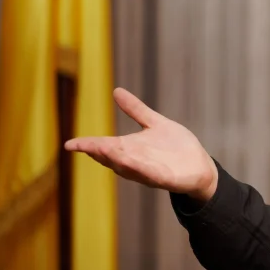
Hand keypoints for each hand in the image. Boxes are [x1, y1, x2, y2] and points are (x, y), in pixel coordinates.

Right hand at [64, 87, 218, 201]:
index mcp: (130, 148)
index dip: (87, 145)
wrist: (200, 166)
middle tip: (85, 146)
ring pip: (128, 168)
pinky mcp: (166, 179)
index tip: (69, 144)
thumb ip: (136, 110)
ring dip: (116, 160)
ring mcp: (149, 172)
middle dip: (99, 152)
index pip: (104, 147)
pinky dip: (140, 169)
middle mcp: (135, 162)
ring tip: (103, 151)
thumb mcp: (155, 124)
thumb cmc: (176, 147)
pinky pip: (151, 175)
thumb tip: (116, 91)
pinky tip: (130, 161)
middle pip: (112, 158)